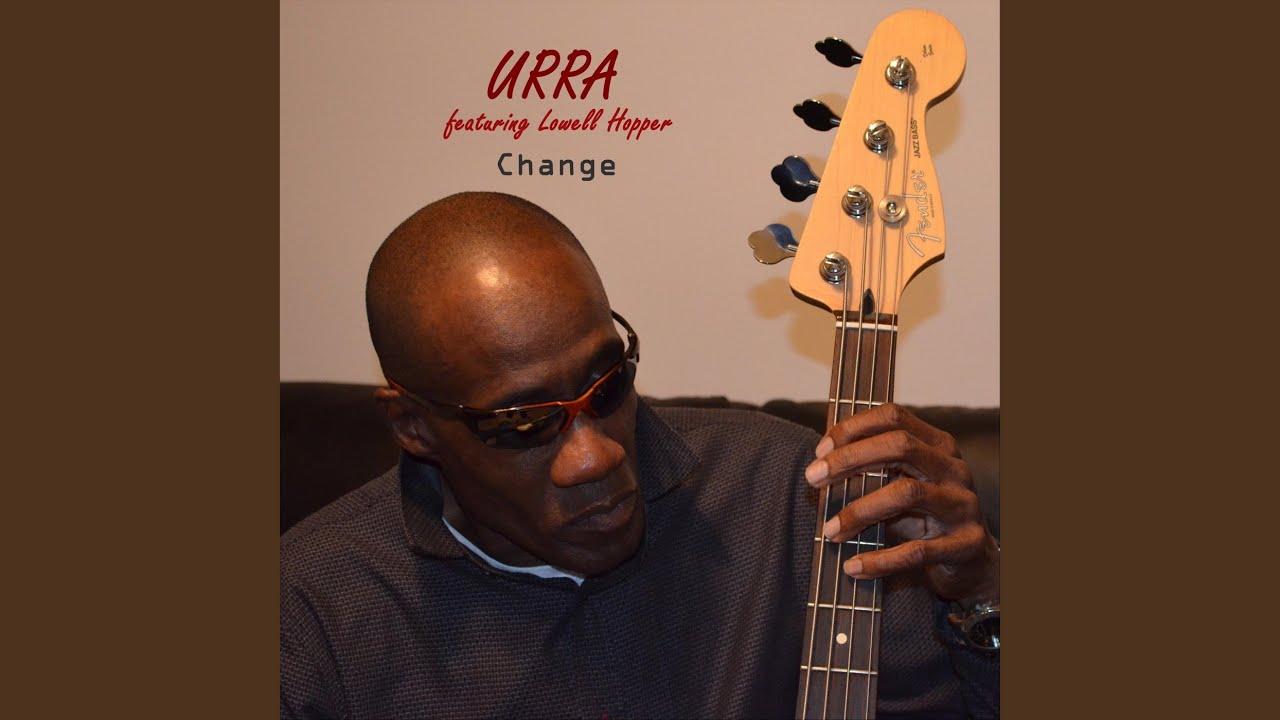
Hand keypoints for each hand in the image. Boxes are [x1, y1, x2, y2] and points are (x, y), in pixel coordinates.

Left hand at [804, 403, 998, 604]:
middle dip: (850, 458)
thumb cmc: (926, 519)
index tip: (820, 449)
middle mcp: (953, 468)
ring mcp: (963, 504)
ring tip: (830, 531)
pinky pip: (917, 550)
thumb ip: (872, 472)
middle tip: (813, 478)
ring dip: (860, 511)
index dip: (853, 428)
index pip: (894, 416)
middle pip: (900, 446)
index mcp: (938, 445)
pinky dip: (881, 559)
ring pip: (906, 493)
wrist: (974, 564)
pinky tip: (854, 567)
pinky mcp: (967, 543)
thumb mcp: (901, 486)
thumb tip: (819, 468)